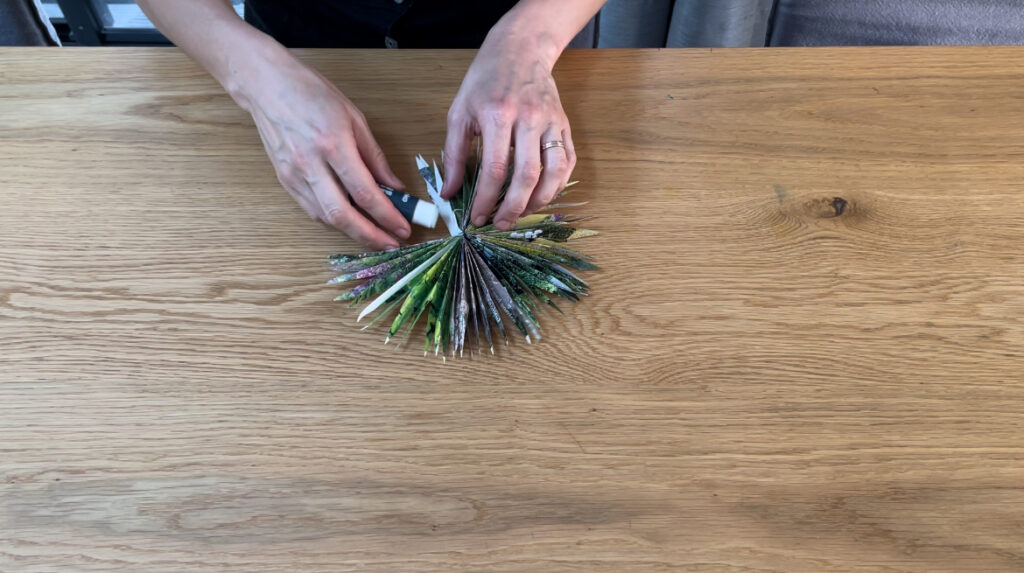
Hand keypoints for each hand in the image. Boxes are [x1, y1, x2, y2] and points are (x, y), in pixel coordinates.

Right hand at [236, 50, 409, 248]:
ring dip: (352, 232)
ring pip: (325, 218)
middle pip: (341, 215)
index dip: (386, 215)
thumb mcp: (354, 118)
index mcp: (333, 144)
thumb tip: (395, 186)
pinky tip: (350, 221)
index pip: (364, 192)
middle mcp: (310, 164)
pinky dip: (333, 220)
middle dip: (370, 236)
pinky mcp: (284, 180)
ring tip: (376, 235)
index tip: (403, 228)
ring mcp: (294, 175)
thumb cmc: (311, 93)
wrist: (266, 86)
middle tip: (391, 244)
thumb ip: (375, 157)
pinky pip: (312, 210)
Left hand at [440, 26, 575, 229]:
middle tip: (501, 224)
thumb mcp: (459, 112)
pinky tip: (542, 196)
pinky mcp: (564, 124)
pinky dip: (557, 185)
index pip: (495, 169)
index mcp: (498, 115)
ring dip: (539, 201)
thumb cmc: (485, 81)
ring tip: (522, 214)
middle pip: (527, 176)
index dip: (486, 199)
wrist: (520, 49)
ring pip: (554, 172)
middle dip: (513, 208)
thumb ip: (452, 154)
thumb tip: (448, 192)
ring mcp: (551, 122)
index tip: (478, 217)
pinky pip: (567, 162)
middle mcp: (529, 119)